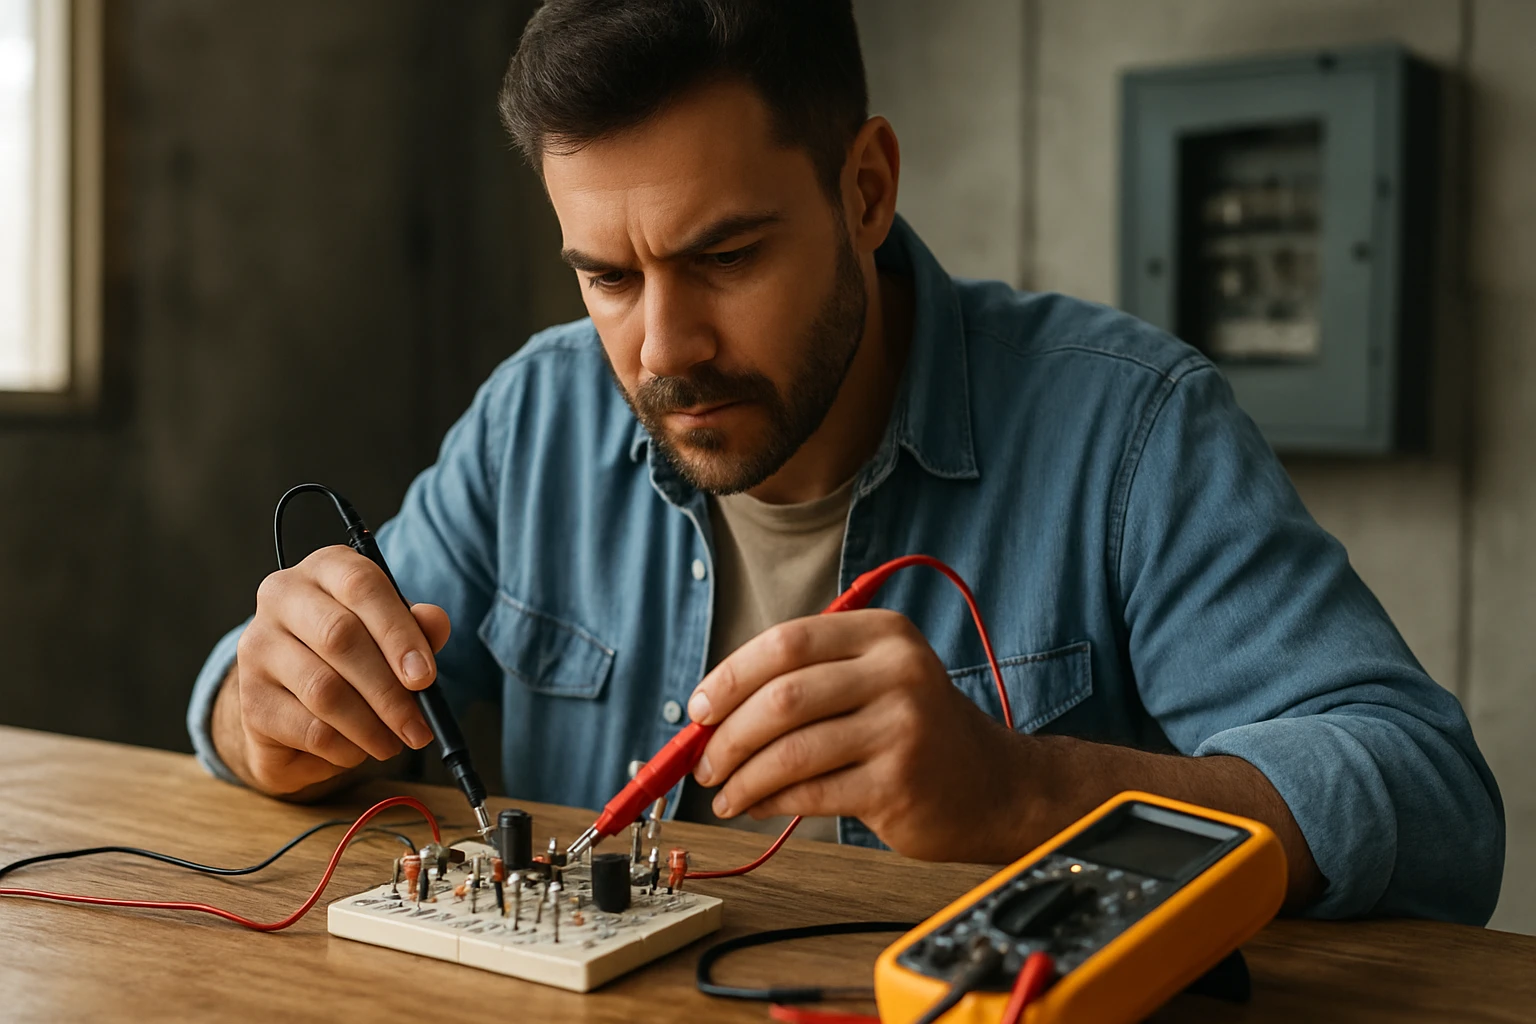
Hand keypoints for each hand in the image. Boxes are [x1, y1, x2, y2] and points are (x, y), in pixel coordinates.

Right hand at [228, 545, 450, 795]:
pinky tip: (359, 749)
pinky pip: (308, 728)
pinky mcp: (250, 698)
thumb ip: (417, 627)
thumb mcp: (393, 633)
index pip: (361, 586)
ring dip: (370, 726)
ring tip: (394, 743)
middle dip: (388, 690)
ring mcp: (257, 646)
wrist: (297, 700)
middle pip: (339, 637)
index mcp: (326, 568)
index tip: (425, 677)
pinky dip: (344, 746)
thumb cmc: (357, 654)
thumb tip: (436, 621)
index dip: (398, 633)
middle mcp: (283, 596)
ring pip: (323, 689)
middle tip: (418, 726)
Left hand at [686, 609, 1026, 861]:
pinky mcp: (898, 782)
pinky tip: (756, 805)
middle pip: (783, 696)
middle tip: (704, 761)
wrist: (994, 785)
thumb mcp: (874, 679)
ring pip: (790, 750)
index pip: (786, 643)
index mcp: (884, 634)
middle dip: (728, 733)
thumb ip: (805, 682)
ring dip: (743, 776)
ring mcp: (901, 727)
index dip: (730, 676)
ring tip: (724, 792)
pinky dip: (769, 801)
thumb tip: (711, 715)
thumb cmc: (916, 730)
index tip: (699, 708)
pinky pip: (810, 791)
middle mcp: (898, 672)